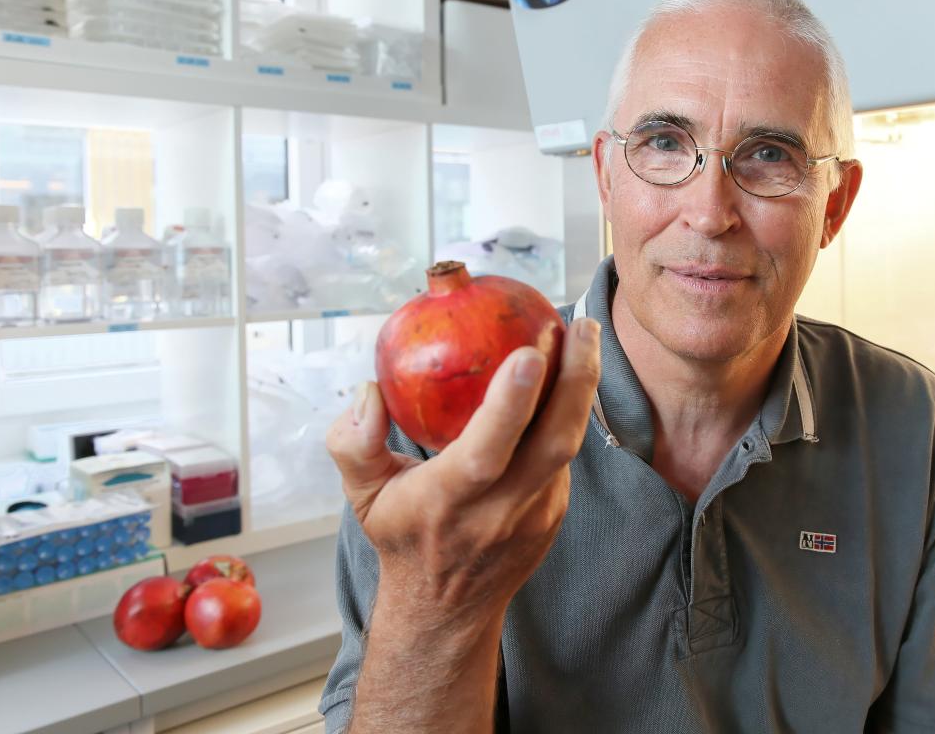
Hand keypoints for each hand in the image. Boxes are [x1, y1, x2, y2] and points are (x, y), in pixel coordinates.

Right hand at [326, 316, 600, 626]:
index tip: (529, 351)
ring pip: (569, 444)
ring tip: (582, 335)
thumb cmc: (402, 536)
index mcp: (449, 501)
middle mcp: (500, 510)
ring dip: (581, 388)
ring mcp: (537, 514)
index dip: (511, 403)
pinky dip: (569, 410)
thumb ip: (352, 442)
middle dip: (576, 380)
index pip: (487, 451)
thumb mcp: (362, 495)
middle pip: (555, 442)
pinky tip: (568, 371)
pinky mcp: (555, 512)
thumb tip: (369, 390)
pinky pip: (566, 454)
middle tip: (581, 325)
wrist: (446, 610)